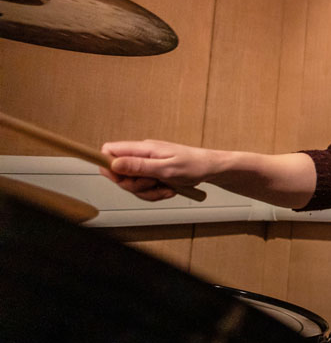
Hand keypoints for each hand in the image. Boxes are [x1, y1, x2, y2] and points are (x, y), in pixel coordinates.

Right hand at [99, 139, 216, 201]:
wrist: (211, 169)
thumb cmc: (194, 165)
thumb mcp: (166, 168)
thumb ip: (139, 167)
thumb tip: (114, 163)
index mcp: (143, 148)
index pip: (110, 150)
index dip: (108, 166)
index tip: (120, 179)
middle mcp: (142, 155)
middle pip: (118, 173)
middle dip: (134, 185)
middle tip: (152, 184)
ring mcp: (147, 165)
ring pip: (131, 184)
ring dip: (147, 192)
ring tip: (165, 188)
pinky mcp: (153, 174)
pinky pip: (143, 189)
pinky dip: (154, 193)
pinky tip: (168, 190)